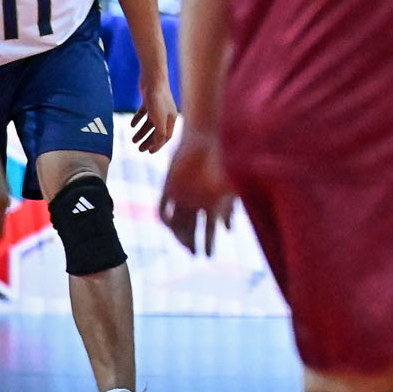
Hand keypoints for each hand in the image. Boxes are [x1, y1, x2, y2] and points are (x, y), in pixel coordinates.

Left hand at [134, 80, 179, 152]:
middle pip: (157, 131)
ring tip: (133, 140)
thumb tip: (157, 146)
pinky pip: (144, 113)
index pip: (166, 136)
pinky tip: (132, 125)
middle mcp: (166, 113)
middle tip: (139, 149)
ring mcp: (158, 107)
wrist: (153, 78)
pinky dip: (138, 120)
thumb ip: (160, 134)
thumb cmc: (158, 99)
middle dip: (148, 141)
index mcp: (171, 119)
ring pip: (150, 123)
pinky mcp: (149, 100)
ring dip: (141, 132)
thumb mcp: (159, 119)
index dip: (158, 145)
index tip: (149, 152)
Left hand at [159, 127, 234, 255]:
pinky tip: (170, 226)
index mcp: (210, 203)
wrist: (206, 136)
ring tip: (184, 243)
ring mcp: (180, 195)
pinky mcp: (169, 185)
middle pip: (190, 229)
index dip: (208, 243)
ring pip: (176, 222)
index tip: (208, 255)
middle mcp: (194, 201)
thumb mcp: (229, 187)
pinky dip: (165, 218)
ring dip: (179, 235)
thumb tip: (227, 230)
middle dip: (192, 242)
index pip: (207, 230)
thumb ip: (228, 208)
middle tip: (195, 253)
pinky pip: (162, 208)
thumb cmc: (224, 159)